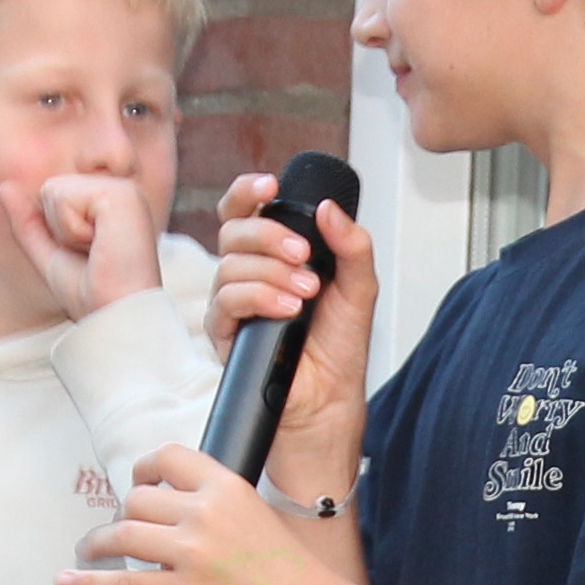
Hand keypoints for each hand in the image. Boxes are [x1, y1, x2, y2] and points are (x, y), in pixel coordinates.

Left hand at [3, 169, 169, 320]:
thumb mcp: (50, 255)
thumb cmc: (92, 295)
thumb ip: (29, 222)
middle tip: (92, 255)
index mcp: (110, 201)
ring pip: (55, 190)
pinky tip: (102, 245)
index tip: (87, 256)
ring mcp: (123, 189)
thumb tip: (5, 187)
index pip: (52, 193)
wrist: (115, 318)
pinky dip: (73, 230)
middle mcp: (120, 189)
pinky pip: (66, 198)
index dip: (55, 229)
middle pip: (50, 188)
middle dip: (58, 228)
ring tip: (98, 251)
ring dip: (66, 231)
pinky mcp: (121, 195)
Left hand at [73, 443, 348, 584]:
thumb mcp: (262, 518)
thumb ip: (222, 508)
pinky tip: (68, 582)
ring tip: (89, 551)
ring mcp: (191, 554)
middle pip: (138, 500)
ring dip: (98, 543)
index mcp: (227, 488)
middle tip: (120, 532)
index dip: (144, 470)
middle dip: (124, 516)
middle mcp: (205, 513)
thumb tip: (184, 513)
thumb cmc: (298, 578)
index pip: (167, 459)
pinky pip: (122, 583)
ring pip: (123, 535)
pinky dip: (89, 583)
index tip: (138, 482)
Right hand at [211, 169, 379, 466]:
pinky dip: (259, 297)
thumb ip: (351, 245)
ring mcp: (234, 302)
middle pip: (233, 230)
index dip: (248, 191)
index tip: (270, 185)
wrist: (331, 399)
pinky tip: (287, 308)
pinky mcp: (225, 333)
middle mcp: (249, 272)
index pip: (245, 211)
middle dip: (268, 235)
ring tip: (308, 293)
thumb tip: (329, 209)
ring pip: (230, 264)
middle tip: (303, 253)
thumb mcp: (359, 287)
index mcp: (275, 254)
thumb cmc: (339, 346)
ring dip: (271, 272)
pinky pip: (226, 301)